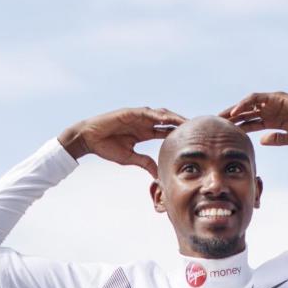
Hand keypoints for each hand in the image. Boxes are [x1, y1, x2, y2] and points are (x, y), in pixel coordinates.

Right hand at [59, 107, 185, 176]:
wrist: (89, 139)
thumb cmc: (106, 147)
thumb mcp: (130, 158)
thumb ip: (145, 163)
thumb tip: (158, 175)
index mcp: (145, 132)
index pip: (167, 131)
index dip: (180, 134)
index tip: (194, 139)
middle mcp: (145, 123)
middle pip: (168, 121)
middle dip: (182, 124)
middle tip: (198, 129)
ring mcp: (139, 116)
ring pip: (162, 115)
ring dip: (175, 118)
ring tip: (188, 123)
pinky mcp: (131, 112)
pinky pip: (148, 113)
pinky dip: (159, 115)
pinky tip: (169, 119)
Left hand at [219, 92, 287, 147]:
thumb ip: (275, 139)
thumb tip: (261, 141)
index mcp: (272, 121)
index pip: (249, 124)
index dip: (236, 129)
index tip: (223, 136)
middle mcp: (270, 111)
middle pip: (245, 114)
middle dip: (230, 120)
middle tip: (215, 126)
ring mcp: (272, 103)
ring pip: (247, 105)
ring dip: (233, 111)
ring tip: (220, 118)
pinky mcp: (276, 97)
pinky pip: (256, 99)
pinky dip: (244, 104)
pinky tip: (235, 112)